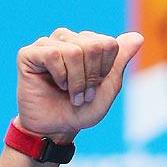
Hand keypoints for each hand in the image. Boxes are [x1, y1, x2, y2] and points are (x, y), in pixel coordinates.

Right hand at [16, 28, 142, 139]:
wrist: (56, 130)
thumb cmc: (81, 110)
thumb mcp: (108, 88)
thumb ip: (120, 61)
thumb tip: (138, 36)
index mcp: (87, 43)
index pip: (108, 44)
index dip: (104, 71)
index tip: (95, 86)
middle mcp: (67, 39)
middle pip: (93, 46)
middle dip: (91, 77)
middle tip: (82, 94)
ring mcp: (47, 44)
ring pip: (73, 51)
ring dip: (76, 81)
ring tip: (70, 94)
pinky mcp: (29, 53)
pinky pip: (52, 54)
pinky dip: (60, 77)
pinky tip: (55, 85)